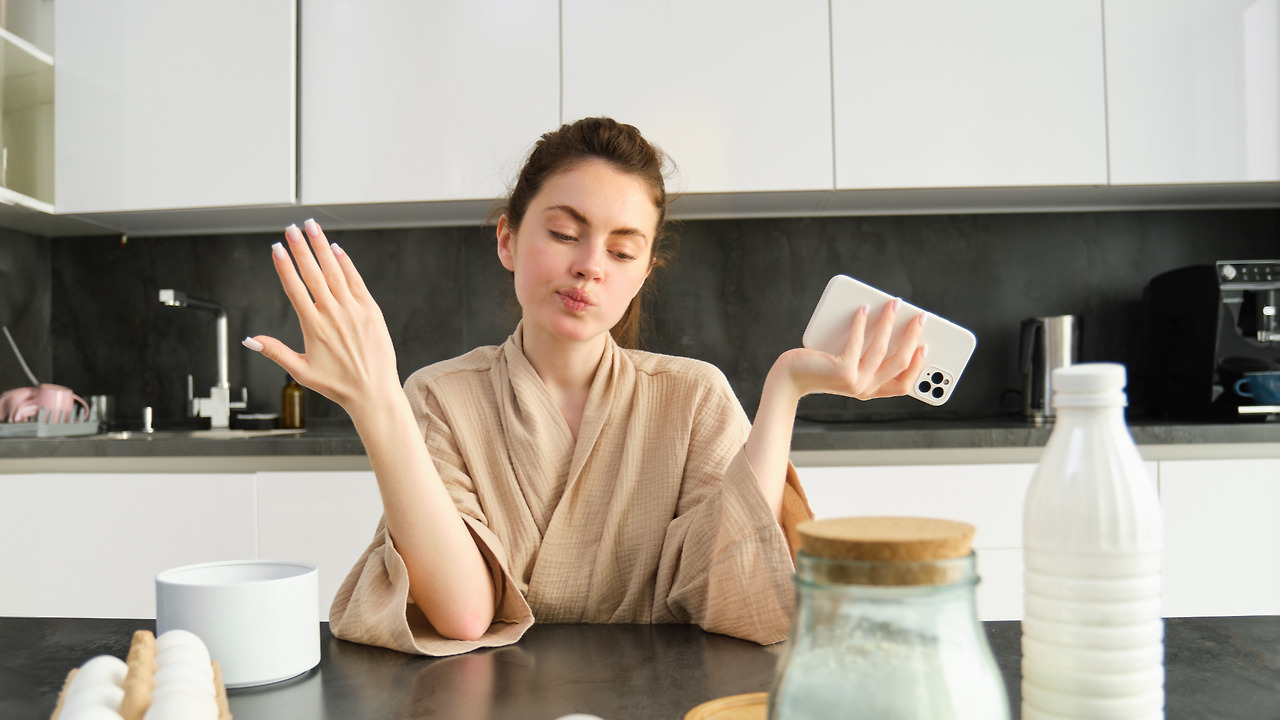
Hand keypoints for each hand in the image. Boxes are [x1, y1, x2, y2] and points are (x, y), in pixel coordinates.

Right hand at [244, 220, 401, 413]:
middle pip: (313, 274)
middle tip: (291, 228)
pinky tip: (336, 249)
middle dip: (301, 248)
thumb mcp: (301, 371)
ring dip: (322, 247)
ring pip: (335, 272)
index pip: (295, 288)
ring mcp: (354, 310)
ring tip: (312, 228)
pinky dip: (346, 264)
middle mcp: (333, 314)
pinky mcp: (371, 311)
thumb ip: (275, 352)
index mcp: (314, 326)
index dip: (284, 266)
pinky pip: (356, 281)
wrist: (373, 392)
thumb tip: (250, 341)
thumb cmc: (338, 384)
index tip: (276, 248)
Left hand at [777, 300, 927, 401]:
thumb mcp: (848, 365)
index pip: (903, 385)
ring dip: (890, 323)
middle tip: (920, 317)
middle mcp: (866, 390)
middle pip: (899, 363)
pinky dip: (862, 323)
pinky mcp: (841, 371)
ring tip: (894, 304)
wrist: (790, 377)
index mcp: (871, 391)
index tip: (925, 345)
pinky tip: (864, 309)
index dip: (918, 366)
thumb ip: (867, 356)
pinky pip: (857, 342)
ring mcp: (854, 382)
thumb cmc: (819, 367)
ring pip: (882, 350)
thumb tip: (889, 326)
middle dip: (913, 337)